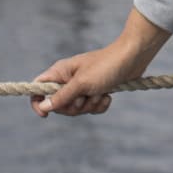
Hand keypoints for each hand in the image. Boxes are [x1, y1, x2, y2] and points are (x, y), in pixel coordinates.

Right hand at [30, 10, 168, 117]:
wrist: (134, 57)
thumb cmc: (106, 66)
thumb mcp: (82, 83)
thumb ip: (62, 96)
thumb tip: (43, 107)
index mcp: (60, 72)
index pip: (38, 88)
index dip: (38, 103)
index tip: (45, 115)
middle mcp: (69, 79)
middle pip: (58, 105)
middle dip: (73, 106)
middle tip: (85, 97)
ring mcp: (83, 86)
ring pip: (77, 109)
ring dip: (90, 105)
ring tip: (100, 93)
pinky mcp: (97, 91)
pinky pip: (91, 108)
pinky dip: (100, 105)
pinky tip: (108, 96)